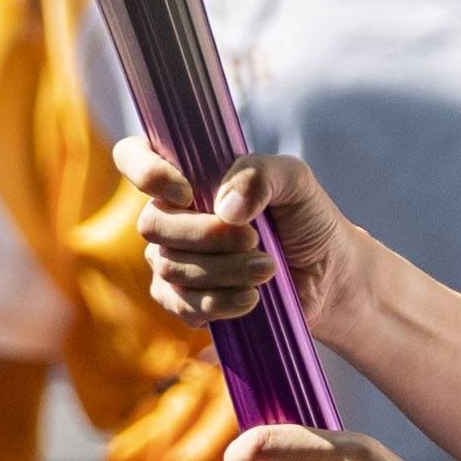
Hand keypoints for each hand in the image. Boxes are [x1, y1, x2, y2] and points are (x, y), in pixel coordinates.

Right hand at [117, 138, 346, 337]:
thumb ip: (261, 175)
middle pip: (152, 223)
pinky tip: (252, 298)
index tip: (186, 192)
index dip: (145, 171)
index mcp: (188, 174)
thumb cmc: (307, 218)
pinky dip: (218, 303)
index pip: (132, 156)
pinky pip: (181, 305)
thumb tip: (225, 208)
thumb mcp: (295, 181)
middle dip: (205, 235)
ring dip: (224, 270)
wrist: (328, 274)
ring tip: (268, 268)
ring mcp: (173, 260)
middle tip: (254, 238)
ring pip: (171, 267)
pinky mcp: (185, 301)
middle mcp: (171, 215)